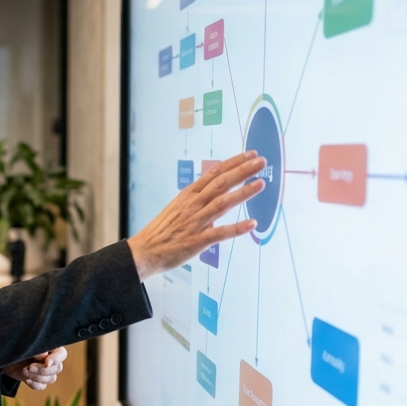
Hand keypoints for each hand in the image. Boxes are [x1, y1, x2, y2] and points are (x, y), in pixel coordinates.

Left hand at [1, 347, 67, 391]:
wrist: (1, 355)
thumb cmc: (14, 344)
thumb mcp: (23, 343)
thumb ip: (35, 347)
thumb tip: (44, 355)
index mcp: (50, 348)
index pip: (61, 354)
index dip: (56, 359)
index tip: (47, 362)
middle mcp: (50, 360)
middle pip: (57, 369)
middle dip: (43, 370)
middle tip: (29, 366)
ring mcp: (44, 372)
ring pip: (51, 379)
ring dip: (38, 377)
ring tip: (24, 371)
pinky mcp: (36, 380)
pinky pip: (41, 386)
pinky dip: (34, 384)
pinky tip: (26, 379)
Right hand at [127, 151, 265, 280]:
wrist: (144, 251)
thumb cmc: (162, 231)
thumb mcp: (177, 207)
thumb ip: (197, 200)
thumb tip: (215, 195)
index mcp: (189, 195)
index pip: (215, 173)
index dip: (234, 163)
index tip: (250, 154)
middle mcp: (193, 205)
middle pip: (221, 183)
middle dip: (243, 171)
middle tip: (261, 162)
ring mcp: (196, 222)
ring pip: (222, 203)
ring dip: (243, 193)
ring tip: (261, 184)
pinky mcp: (197, 240)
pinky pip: (220, 233)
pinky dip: (236, 228)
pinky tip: (251, 223)